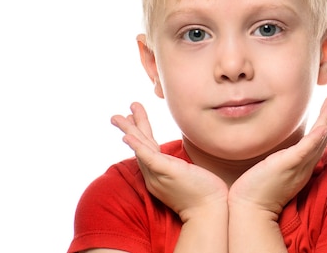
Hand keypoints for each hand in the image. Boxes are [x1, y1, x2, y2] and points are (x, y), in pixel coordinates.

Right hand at [111, 102, 227, 222]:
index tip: (132, 118)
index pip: (146, 149)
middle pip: (140, 146)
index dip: (139, 133)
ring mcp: (159, 175)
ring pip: (142, 147)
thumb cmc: (204, 195)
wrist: (210, 211)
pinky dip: (138, 146)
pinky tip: (128, 136)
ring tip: (118, 117)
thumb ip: (183, 168)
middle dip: (129, 128)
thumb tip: (186, 161)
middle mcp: (154, 176)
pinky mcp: (168, 173)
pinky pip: (149, 157)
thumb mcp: (189, 176)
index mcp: (158, 175)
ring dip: (129, 130)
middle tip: (116, 115)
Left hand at [228, 95, 326, 215]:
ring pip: (318, 140)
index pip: (316, 144)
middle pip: (322, 139)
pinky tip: (323, 126)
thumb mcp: (270, 172)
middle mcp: (303, 167)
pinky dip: (316, 138)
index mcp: (300, 167)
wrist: (248, 210)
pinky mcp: (287, 166)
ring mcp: (297, 167)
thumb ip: (275, 161)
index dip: (324, 126)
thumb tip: (270, 154)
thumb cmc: (254, 192)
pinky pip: (305, 150)